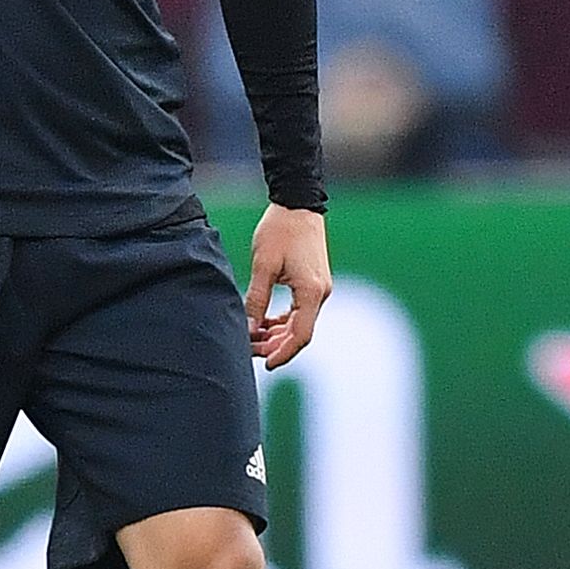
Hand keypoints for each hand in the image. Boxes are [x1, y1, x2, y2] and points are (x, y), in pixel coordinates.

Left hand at [242, 203, 331, 369]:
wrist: (298, 203)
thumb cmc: (280, 230)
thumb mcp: (263, 265)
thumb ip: (257, 299)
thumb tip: (249, 328)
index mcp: (311, 292)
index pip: (301, 335)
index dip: (283, 353)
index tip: (266, 364)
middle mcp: (321, 293)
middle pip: (300, 332)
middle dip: (276, 345)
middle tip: (250, 349)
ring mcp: (319, 289)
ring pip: (300, 323)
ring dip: (278, 334)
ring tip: (253, 338)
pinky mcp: (314, 283)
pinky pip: (300, 311)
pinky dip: (283, 321)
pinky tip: (264, 323)